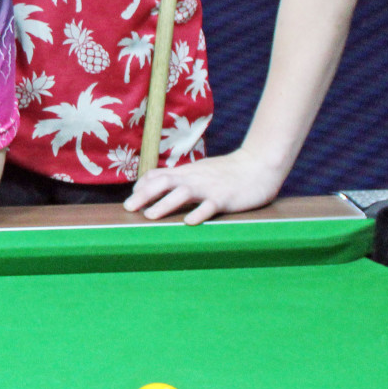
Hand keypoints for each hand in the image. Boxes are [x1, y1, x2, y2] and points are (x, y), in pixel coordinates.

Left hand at [124, 147, 285, 223]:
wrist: (259, 165)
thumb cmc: (227, 172)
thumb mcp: (201, 172)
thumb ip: (183, 179)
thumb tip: (162, 187)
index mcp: (187, 172)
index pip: (158, 175)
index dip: (142, 186)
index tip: (131, 198)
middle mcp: (194, 178)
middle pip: (164, 182)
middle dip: (144, 195)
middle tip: (129, 208)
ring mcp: (209, 187)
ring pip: (182, 193)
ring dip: (164, 204)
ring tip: (150, 215)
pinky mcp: (225, 198)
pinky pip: (210, 205)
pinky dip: (199, 213)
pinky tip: (189, 222)